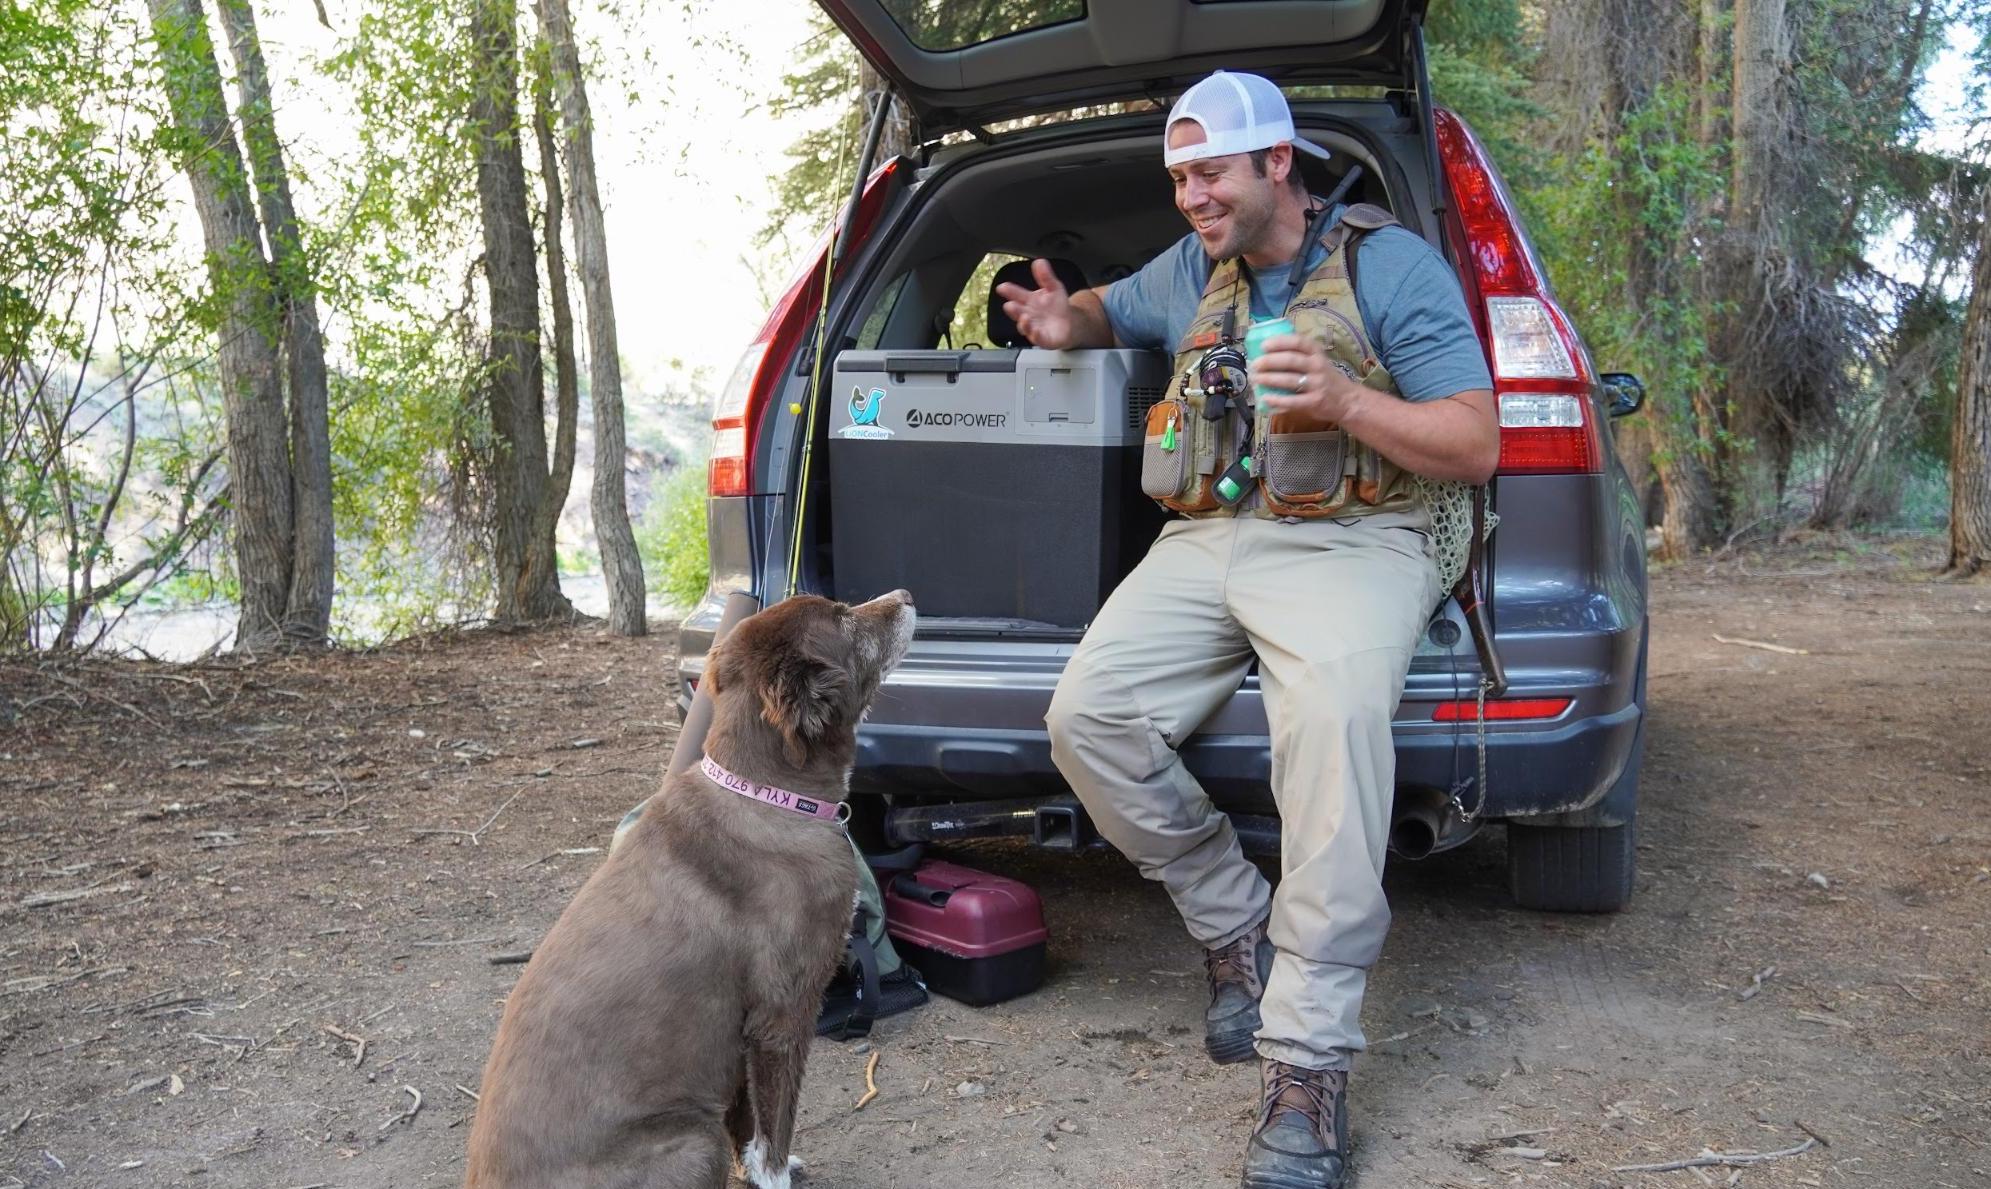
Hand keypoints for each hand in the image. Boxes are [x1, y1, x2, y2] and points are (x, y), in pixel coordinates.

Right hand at [994, 259, 1077, 348]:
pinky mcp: (1043, 339)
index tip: (1002, 287)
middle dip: (1013, 309)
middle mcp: (1028, 314)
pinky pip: (1038, 339)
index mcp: (1029, 301)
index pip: (1016, 295)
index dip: (1009, 291)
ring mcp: (1034, 327)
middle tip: (1009, 305)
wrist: (1070, 323)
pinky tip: (1036, 330)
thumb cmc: (1058, 306)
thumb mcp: (1054, 287)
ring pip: (1025, 327)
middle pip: (1018, 312)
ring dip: (1023, 323)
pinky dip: (1036, 335)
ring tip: (1024, 317)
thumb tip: (1039, 261)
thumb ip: (1046, 276)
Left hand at [1251, 334, 1367, 423]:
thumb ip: (1298, 355)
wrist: (1347, 400)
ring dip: (1268, 379)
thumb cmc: (1325, 378)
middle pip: (1290, 360)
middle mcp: (1318, 366)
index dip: (1279, 342)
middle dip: (1268, 362)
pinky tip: (1265, 398)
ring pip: (1289, 380)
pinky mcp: (1314, 402)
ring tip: (1255, 379)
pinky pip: (1292, 401)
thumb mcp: (1317, 361)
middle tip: (1254, 365)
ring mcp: (1317, 384)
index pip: (1298, 342)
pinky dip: (1277, 400)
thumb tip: (1265, 353)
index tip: (1263, 345)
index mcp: (1316, 353)